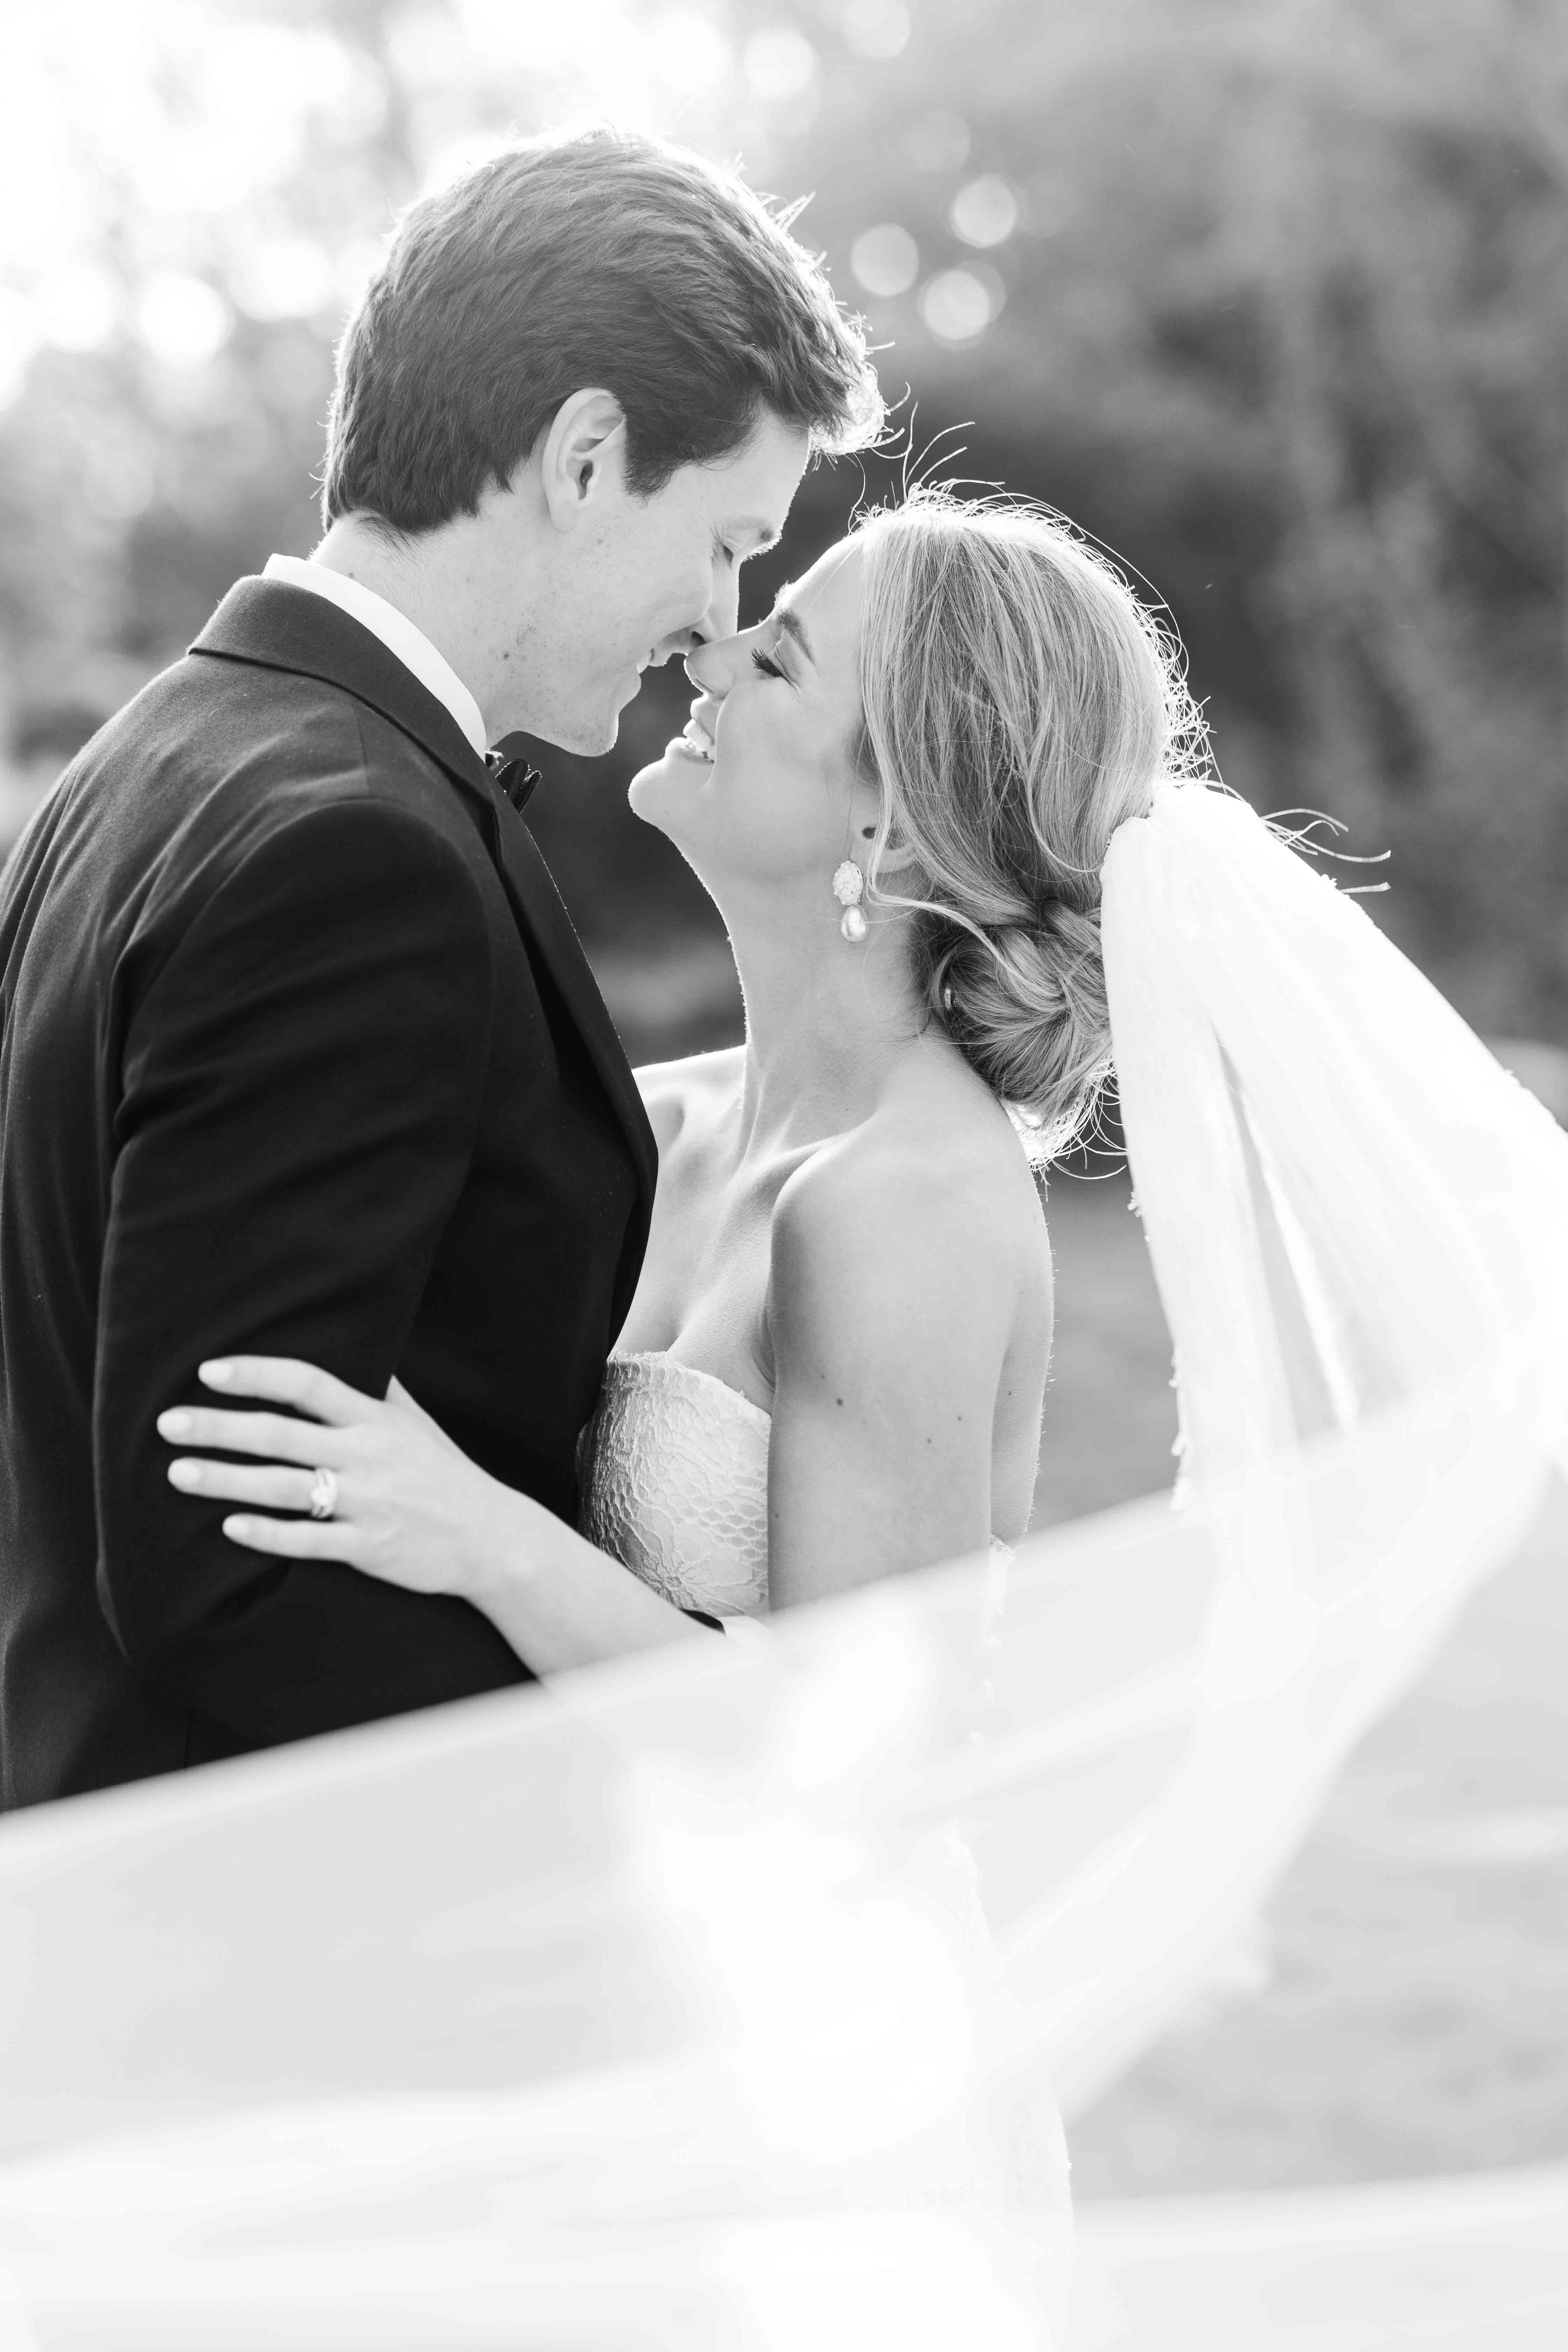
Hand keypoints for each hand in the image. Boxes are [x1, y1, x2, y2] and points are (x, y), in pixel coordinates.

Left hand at [156, 1357, 523, 1598]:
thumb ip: (380, 1388)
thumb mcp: (417, 1422)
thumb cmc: (444, 1473)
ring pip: (284, 1487)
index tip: (209, 1371)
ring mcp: (366, 1502)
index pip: (308, 1384)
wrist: (490, 1536)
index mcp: (374, 1419)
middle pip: (281, 1433)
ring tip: (178, 1473)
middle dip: (220, 1426)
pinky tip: (230, 1528)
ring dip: (226, 1480)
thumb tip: (354, 1346)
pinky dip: (267, 1534)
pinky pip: (308, 1540)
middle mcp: (366, 1455)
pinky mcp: (367, 1546)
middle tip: (168, 1422)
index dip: (257, 1374)